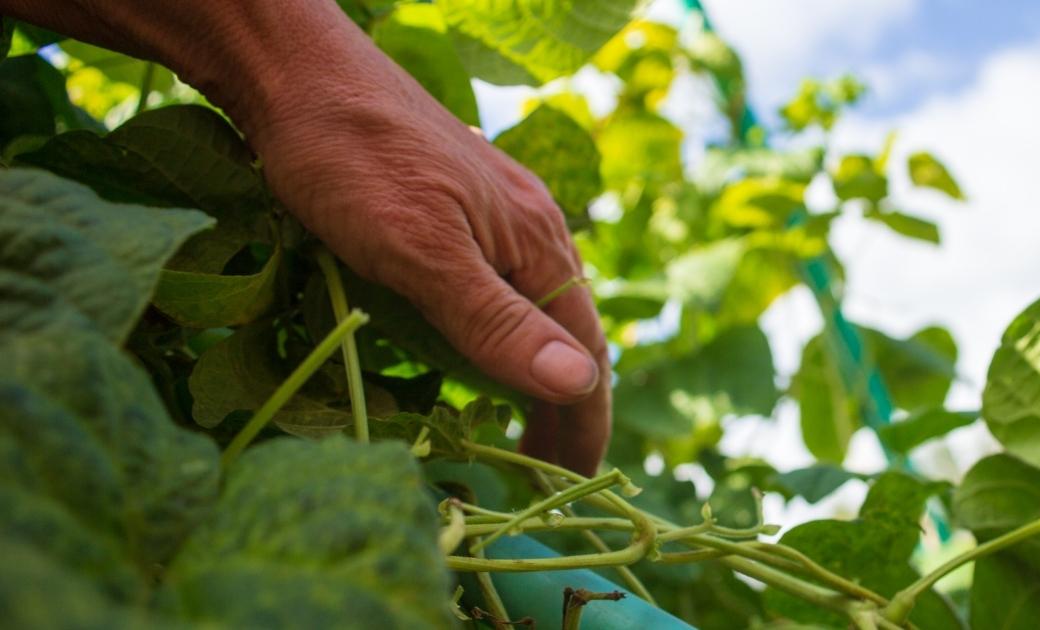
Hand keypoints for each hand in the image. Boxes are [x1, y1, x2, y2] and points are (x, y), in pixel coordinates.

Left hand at [243, 30, 609, 474]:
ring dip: (529, 374)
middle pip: (565, 334)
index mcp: (537, 242)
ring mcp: (493, 214)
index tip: (573, 484)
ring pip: (531, 309)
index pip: (585, 351)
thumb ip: (498, 321)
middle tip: (537, 474)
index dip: (582, 422)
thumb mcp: (422, 252)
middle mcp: (529, 229)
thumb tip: (579, 384)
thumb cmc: (351, 158)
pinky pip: (497, 285)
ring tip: (511, 429)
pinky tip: (471, 351)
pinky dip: (497, 336)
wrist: (292, 69)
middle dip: (560, 408)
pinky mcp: (455, 206)